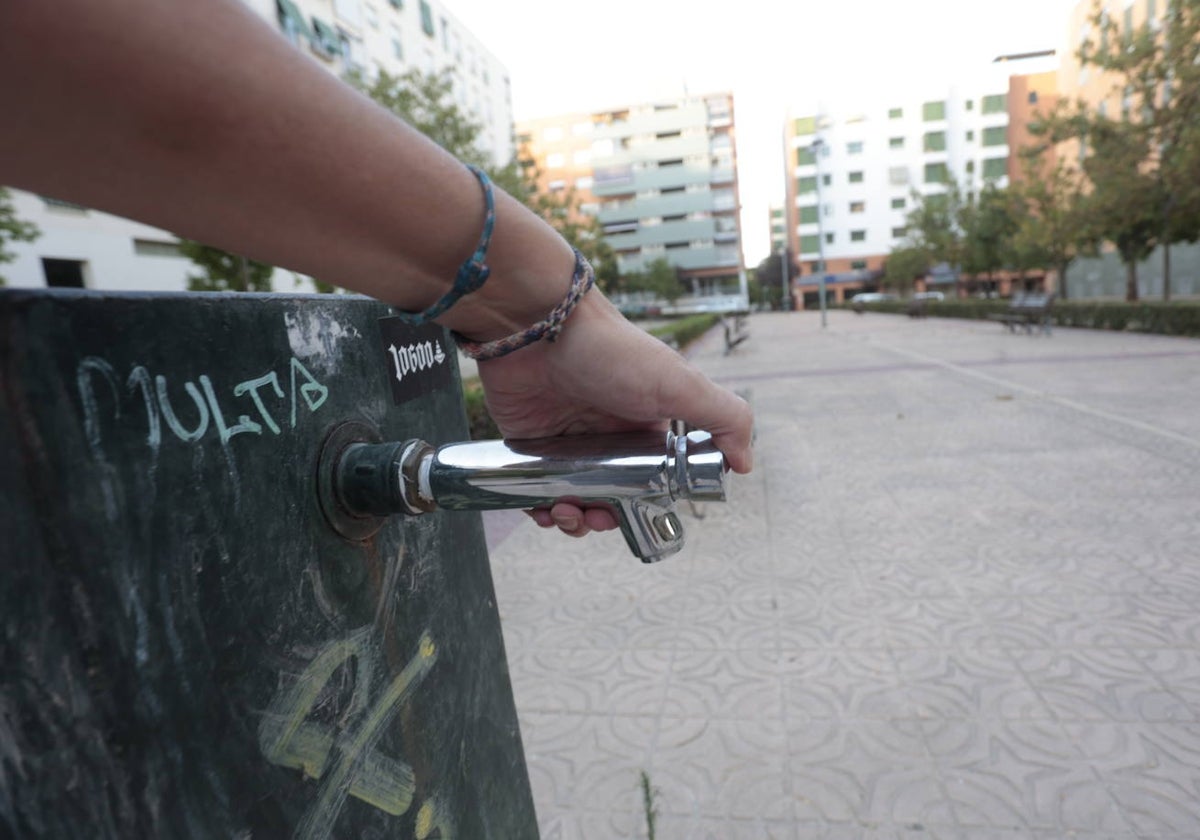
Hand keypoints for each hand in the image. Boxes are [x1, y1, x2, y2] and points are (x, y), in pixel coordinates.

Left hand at [476, 291, 753, 537]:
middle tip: (595, 517)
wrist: (539, 325)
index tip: (636, 513)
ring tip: (566, 513)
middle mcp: (607, 435)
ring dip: (572, 519)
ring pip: (573, 497)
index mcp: (646, 426)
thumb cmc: (612, 352)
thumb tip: (746, 463)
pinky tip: (542, 508)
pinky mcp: (529, 442)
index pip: (654, 479)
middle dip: (605, 518)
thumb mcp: (680, 384)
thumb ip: (725, 418)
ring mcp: (566, 440)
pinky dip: (539, 506)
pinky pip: (534, 488)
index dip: (647, 504)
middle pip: (610, 495)